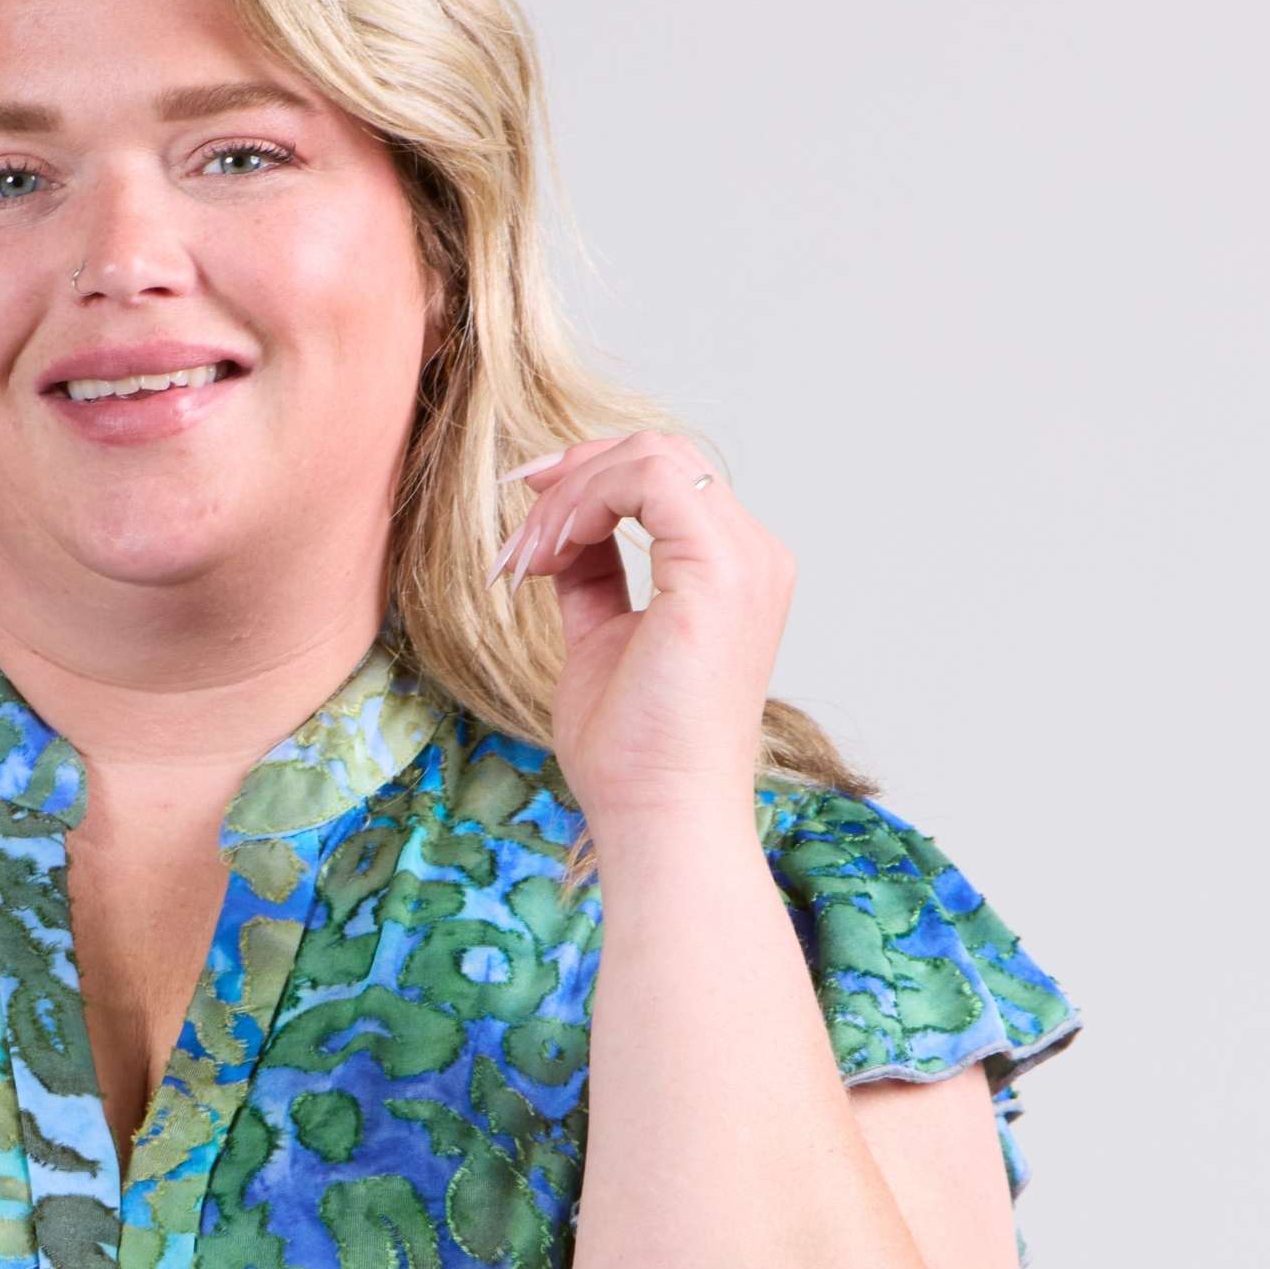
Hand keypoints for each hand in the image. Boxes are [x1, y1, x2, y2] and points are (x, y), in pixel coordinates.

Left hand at [494, 428, 794, 829]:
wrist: (659, 814)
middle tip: (517, 539)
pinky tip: (548, 555)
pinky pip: (646, 478)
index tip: (527, 525)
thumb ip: (592, 577)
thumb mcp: (600, 639)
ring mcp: (743, 560)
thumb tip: (560, 534)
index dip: (589, 481)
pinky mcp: (719, 569)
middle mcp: (752, 557)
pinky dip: (582, 502)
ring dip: (568, 498)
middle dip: (573, 478)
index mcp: (732, 573)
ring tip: (526, 561)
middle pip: (659, 454)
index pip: (666, 480)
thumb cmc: (633, 755)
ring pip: (649, 456)